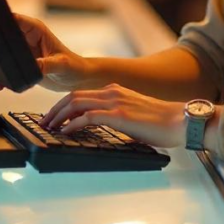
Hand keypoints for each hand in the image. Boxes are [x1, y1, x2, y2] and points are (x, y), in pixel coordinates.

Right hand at [0, 13, 92, 91]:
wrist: (76, 80)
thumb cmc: (74, 67)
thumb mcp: (60, 65)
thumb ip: (45, 65)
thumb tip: (30, 67)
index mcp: (36, 30)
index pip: (14, 19)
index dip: (0, 22)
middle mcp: (27, 38)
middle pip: (3, 35)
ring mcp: (23, 51)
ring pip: (2, 53)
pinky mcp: (22, 64)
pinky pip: (6, 66)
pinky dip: (2, 75)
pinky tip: (0, 85)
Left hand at [39, 84, 186, 148]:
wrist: (180, 120)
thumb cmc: (161, 122)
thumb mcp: (133, 114)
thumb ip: (116, 116)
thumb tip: (101, 128)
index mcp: (115, 90)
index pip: (81, 93)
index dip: (63, 104)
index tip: (53, 116)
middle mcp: (112, 91)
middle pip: (73, 96)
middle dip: (55, 109)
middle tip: (44, 122)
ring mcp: (115, 101)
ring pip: (76, 103)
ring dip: (59, 116)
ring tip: (49, 127)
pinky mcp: (118, 115)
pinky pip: (87, 117)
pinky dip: (72, 124)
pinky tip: (65, 132)